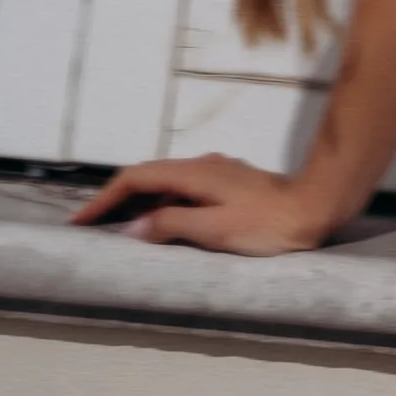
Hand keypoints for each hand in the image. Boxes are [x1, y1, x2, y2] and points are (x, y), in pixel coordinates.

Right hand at [67, 151, 336, 254]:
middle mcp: (201, 166)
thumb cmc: (267, 224)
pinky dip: (162, 206)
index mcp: (193, 173)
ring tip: (118, 229)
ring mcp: (216, 174)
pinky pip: (183, 191)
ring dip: (139, 203)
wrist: (314, 209)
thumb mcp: (215, 229)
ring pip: (165, 184)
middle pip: (147, 177)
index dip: (104, 198)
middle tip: (92, 225)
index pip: (135, 178)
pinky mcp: (228, 185)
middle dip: (116, 200)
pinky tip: (162, 226)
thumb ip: (172, 225)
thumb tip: (134, 228)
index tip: (81, 220)